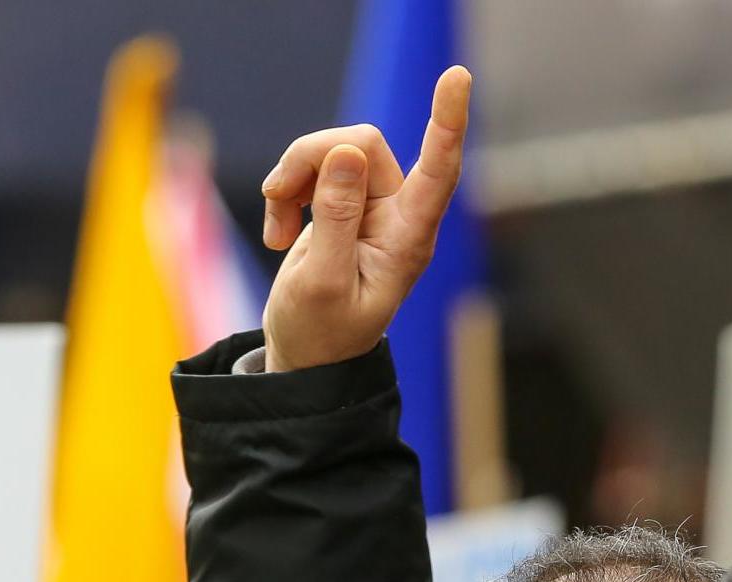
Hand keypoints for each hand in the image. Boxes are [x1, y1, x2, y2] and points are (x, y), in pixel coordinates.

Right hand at [259, 66, 471, 372]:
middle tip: (274, 196)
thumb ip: (335, 219)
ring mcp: (372, 207)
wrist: (304, 356)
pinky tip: (277, 231)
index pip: (439, 171)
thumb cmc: (320, 333)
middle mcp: (398, 216)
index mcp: (407, 241)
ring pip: (335, 150)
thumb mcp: (321, 282)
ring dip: (294, 178)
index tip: (457, 76)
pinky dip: (288, 191)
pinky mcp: (344, 204)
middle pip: (363, 145)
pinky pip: (316, 168)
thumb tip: (347, 154)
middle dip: (312, 159)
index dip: (447, 122)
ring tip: (274, 230)